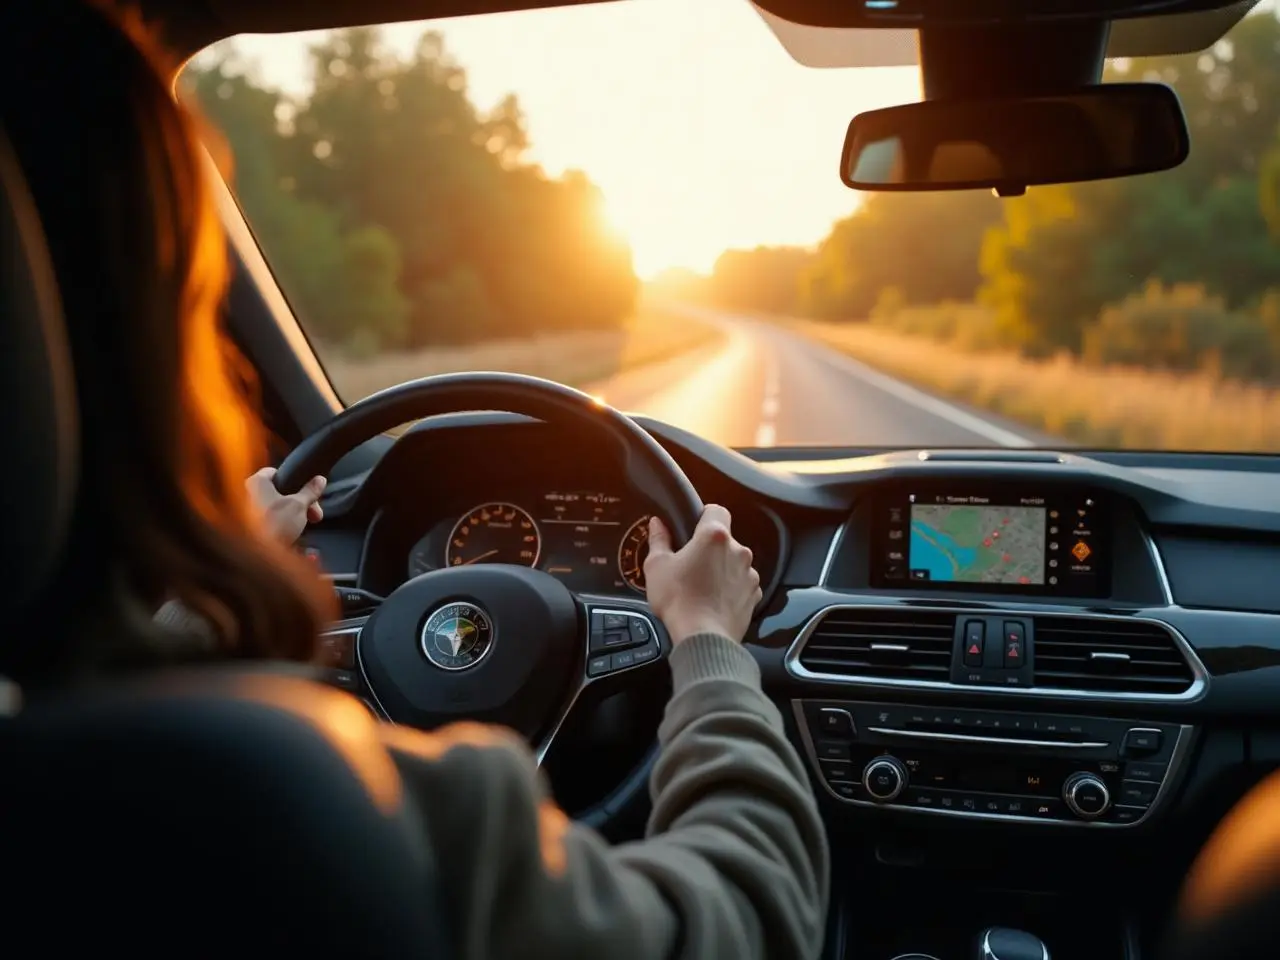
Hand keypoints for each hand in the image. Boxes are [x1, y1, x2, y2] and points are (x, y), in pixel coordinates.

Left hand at [245, 467, 325, 545]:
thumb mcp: (299, 505)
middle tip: (315, 515)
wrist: (257, 556)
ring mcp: (246, 514)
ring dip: (294, 518)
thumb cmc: (276, 523)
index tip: (308, 491)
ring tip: (306, 528)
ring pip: (276, 511)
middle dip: (301, 505)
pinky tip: (296, 539)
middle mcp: (246, 495)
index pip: (275, 472)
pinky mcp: (249, 532)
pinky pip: (270, 526)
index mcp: (255, 482)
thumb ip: (310, 491)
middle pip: (278, 494)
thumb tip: (321, 479)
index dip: (294, 479)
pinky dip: (283, 530)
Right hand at [644, 504, 760, 643]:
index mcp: (714, 536)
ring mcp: (749, 573)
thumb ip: (659, 540)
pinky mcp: (754, 594)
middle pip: (725, 538)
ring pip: (734, 562)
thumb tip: (657, 525)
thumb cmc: (679, 601)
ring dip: (721, 568)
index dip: (704, 516)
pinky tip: (714, 600)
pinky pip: (741, 583)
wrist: (703, 638)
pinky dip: (731, 588)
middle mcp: (738, 551)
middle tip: (690, 564)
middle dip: (710, 548)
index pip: (716, 509)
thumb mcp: (657, 566)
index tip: (693, 529)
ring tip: (701, 586)